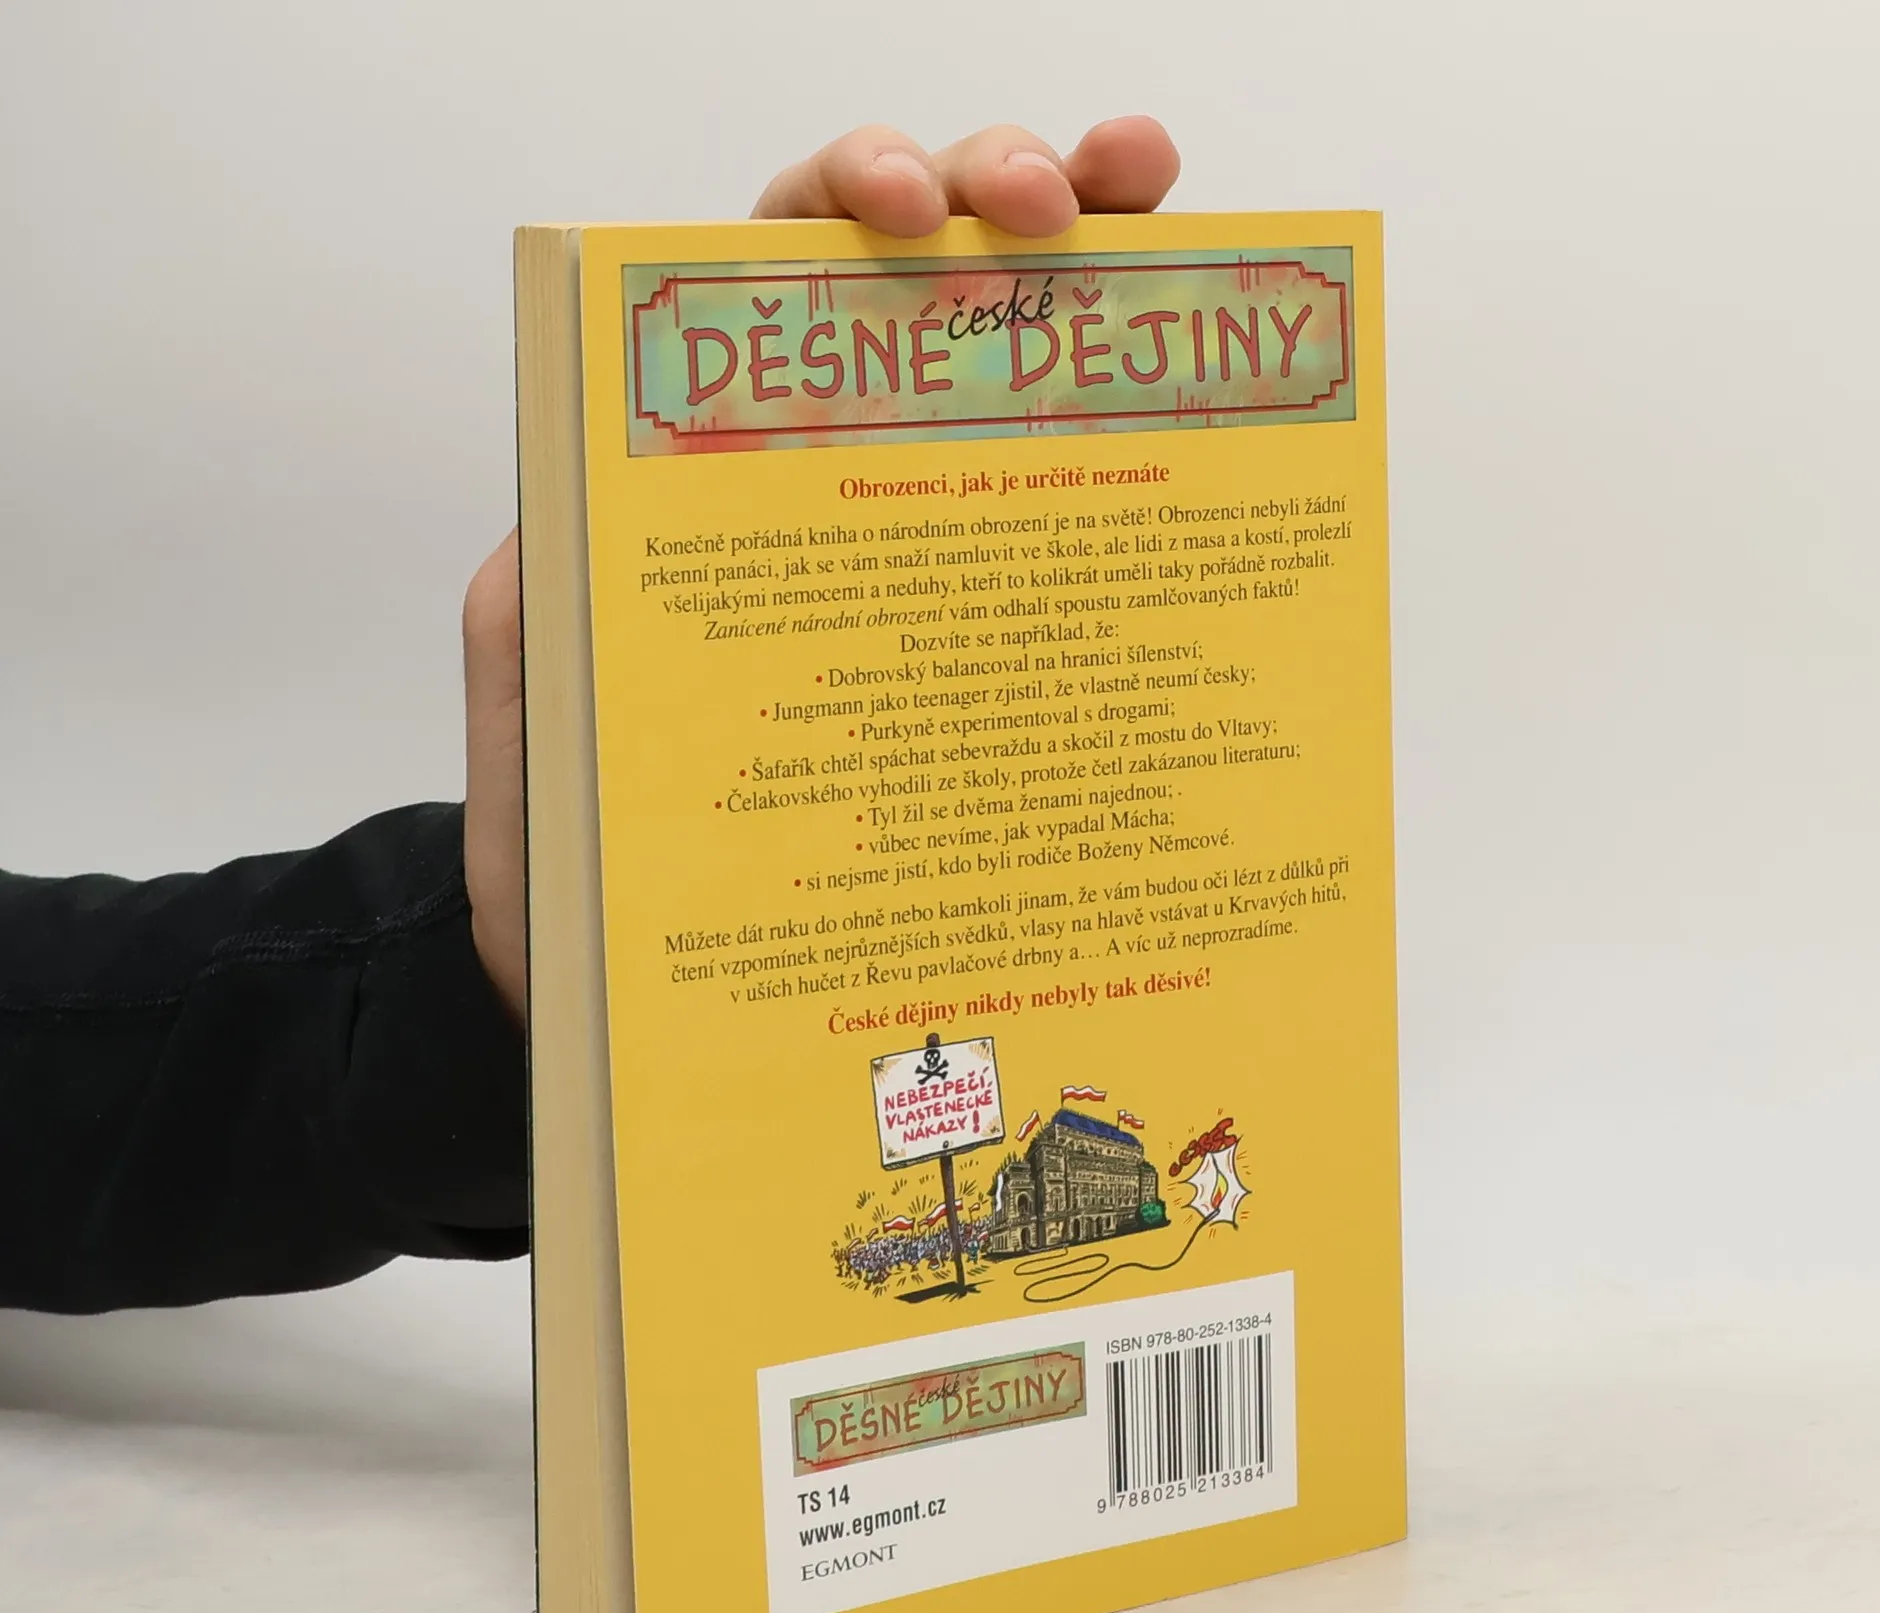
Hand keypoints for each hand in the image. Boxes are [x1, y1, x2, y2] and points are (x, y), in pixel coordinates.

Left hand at [460, 117, 1182, 1020]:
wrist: (632, 999)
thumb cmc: (576, 870)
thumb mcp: (536, 728)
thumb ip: (537, 620)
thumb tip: (594, 506)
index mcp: (700, 480)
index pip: (775, 277)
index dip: (847, 200)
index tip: (913, 212)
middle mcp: (820, 490)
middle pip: (917, 280)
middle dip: (997, 193)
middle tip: (1063, 212)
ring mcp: (916, 555)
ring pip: (1014, 365)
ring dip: (1091, 259)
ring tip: (1146, 212)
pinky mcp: (983, 648)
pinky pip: (1066, 520)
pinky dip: (1135, 446)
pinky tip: (1190, 417)